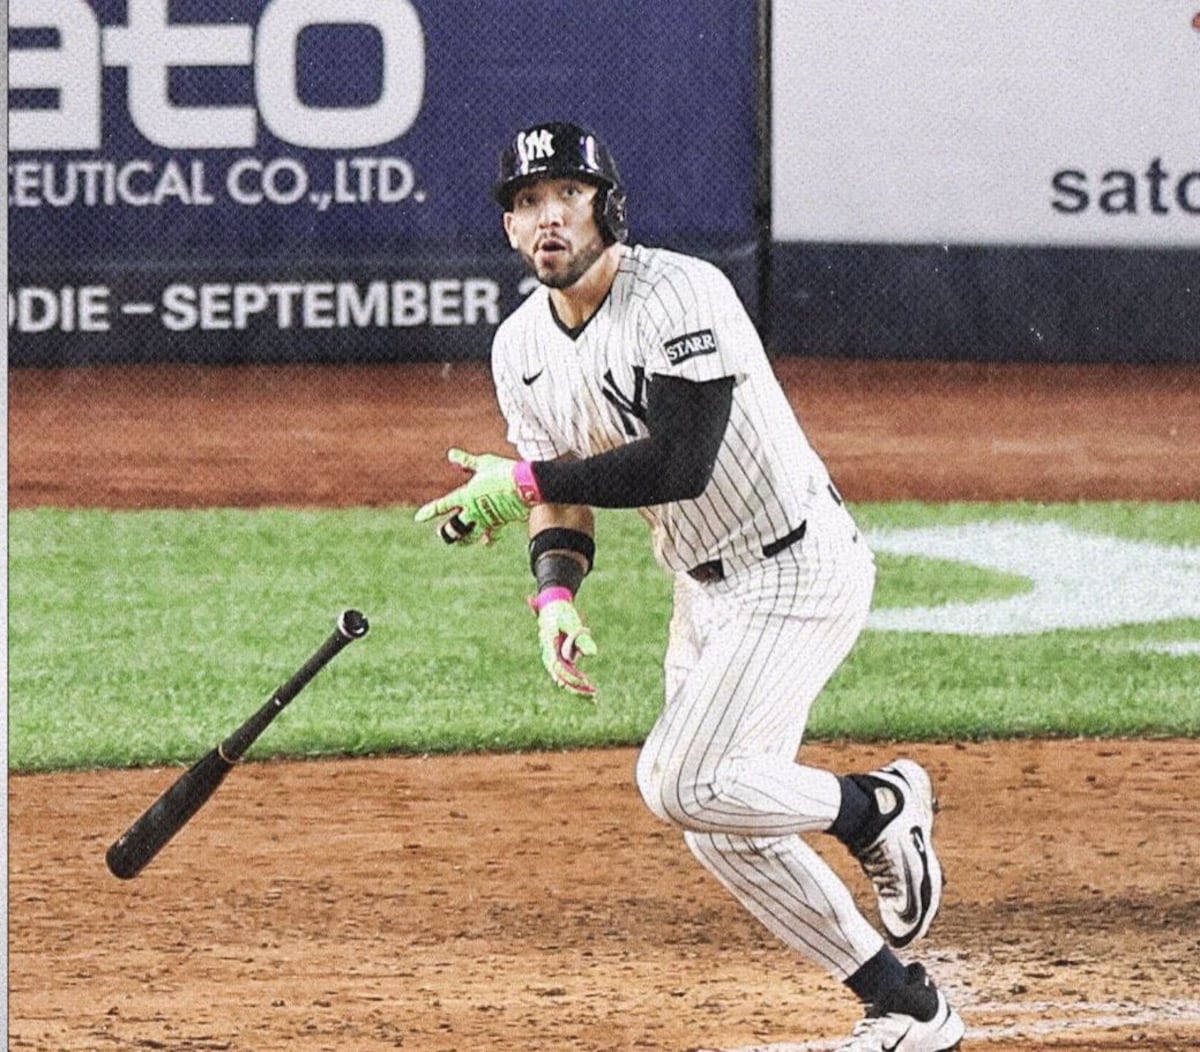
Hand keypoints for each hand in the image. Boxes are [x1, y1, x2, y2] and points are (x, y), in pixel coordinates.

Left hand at [415, 448, 537, 543]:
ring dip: (464, 541)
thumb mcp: (483, 463)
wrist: (525, 484)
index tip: (419, 518)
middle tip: (442, 535)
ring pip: (470, 536)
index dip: (429, 512)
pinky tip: (487, 542)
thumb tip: (451, 455)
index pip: (442, 505)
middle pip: (454, 528)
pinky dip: (489, 538)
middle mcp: (473, 510)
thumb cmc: (503, 471)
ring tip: (459, 544)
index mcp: (466, 495)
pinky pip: (492, 534)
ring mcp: (486, 519)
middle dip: (447, 533)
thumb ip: (466, 462)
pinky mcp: (500, 523)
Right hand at [531, 588, 597, 697]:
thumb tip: (593, 654)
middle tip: (593, 697)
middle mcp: (549, 655)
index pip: (558, 666)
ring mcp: (554, 659)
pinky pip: (569, 675)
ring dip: (578, 689)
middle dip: (576, 689)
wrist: (552, 606)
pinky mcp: (561, 660)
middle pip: (560, 678)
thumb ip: (581, 638)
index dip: (571, 677)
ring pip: (564, 680)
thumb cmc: (562, 613)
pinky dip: (579, 683)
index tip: (585, 683)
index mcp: (548, 645)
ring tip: (594, 698)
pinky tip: (591, 690)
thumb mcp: (572, 622)